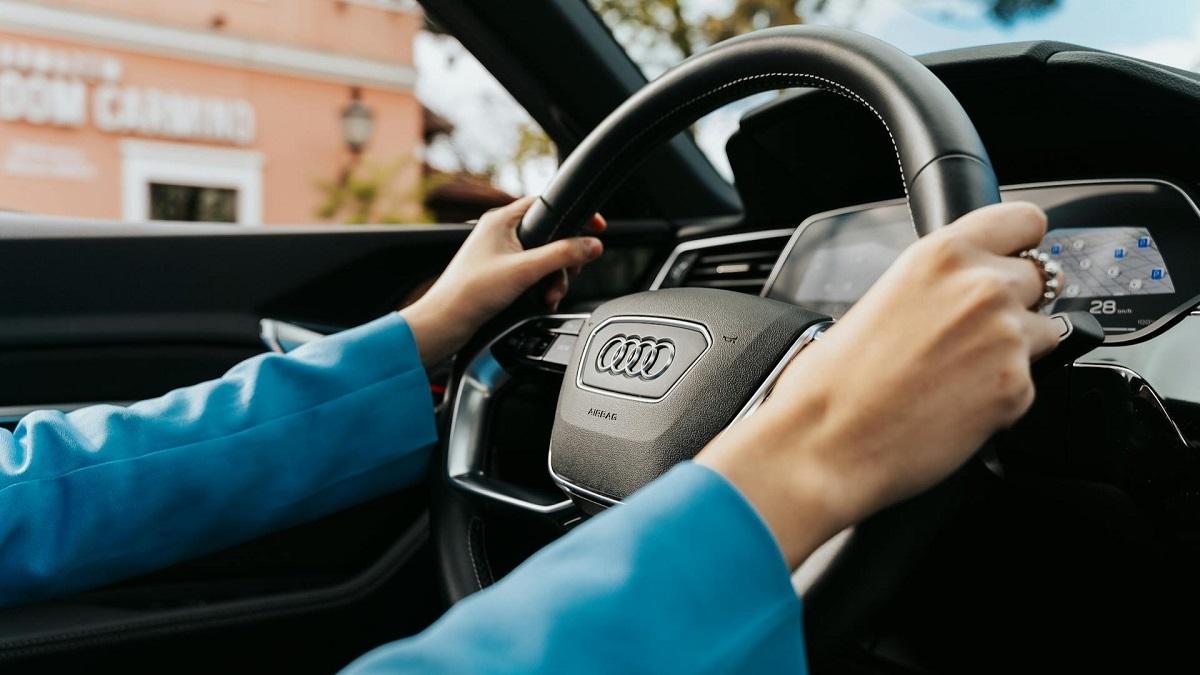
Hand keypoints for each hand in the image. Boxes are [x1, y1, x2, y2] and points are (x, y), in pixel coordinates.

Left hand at [401, 197, 605, 365]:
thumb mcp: (525, 271)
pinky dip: (540, 286)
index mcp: (502, 220)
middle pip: (549, 236)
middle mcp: (501, 233)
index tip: (595, 227)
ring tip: (549, 296)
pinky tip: (541, 301)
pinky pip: (531, 273)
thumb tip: (592, 244)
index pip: (546, 204)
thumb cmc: (471, 292)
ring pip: (542, 258)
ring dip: (553, 278)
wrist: (445, 322)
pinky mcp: (500, 273)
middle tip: (569, 274)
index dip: (573, 216)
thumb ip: (562, 255)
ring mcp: (500, 254)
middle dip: (563, 260)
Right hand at [697, 202, 1060, 566]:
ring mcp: (1006, 337)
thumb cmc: (836, 379)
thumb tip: (973, 286)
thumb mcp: (885, 295)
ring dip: (1015, 350)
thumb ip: (940, 281)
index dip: (1021, 245)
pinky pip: (1030, 383)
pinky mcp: (1016, 388)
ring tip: (960, 374)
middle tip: (971, 335)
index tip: (1016, 259)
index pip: (1025, 220)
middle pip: (1042, 279)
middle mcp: (982, 286)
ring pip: (1045, 332)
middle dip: (1017, 303)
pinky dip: (1002, 396)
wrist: (826, 439)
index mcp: (943, 254)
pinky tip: (956, 404)